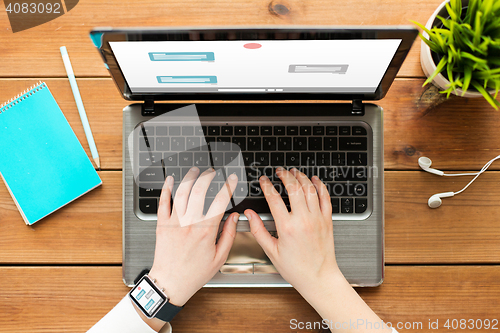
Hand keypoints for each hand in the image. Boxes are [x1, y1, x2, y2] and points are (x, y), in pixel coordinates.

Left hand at [149, 167, 239, 306]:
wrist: (170, 282)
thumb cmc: (194, 273)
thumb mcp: (219, 257)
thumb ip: (229, 234)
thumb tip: (235, 217)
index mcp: (206, 230)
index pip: (221, 201)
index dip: (229, 186)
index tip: (232, 179)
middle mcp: (189, 223)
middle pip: (199, 190)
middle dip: (208, 176)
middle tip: (213, 172)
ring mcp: (174, 222)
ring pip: (181, 192)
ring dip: (189, 177)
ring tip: (195, 171)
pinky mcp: (161, 224)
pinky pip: (163, 202)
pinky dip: (166, 188)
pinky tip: (170, 180)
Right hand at [245, 167, 341, 294]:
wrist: (319, 278)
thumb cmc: (296, 268)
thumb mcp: (271, 251)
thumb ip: (258, 230)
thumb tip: (249, 215)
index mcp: (287, 227)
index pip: (274, 198)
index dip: (266, 185)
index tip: (263, 180)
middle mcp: (303, 220)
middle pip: (293, 188)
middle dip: (284, 175)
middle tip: (279, 172)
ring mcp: (317, 219)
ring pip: (310, 189)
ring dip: (301, 177)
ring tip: (294, 172)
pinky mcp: (327, 220)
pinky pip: (325, 197)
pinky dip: (319, 186)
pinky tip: (314, 180)